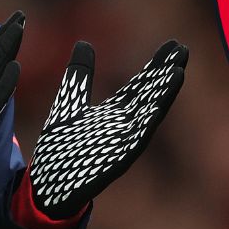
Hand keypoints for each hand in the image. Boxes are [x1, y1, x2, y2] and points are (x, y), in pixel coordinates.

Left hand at [27, 39, 186, 218]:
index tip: (174, 44)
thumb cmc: (60, 148)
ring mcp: (122, 143)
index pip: (141, 84)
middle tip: (183, 49)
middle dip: (166, 74)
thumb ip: (79, 76)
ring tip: (178, 71)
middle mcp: (123, 126)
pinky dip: (146, 124)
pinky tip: (157, 108)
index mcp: (114, 113)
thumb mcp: (68, 103)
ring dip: (163, 96)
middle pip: (149, 95)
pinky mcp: (115, 161)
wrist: (46, 185)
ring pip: (147, 116)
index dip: (157, 65)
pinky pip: (134, 141)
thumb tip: (84, 43)